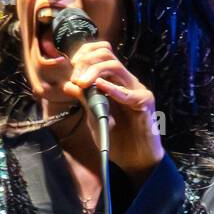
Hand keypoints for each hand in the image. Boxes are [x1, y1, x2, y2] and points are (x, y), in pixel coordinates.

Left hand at [61, 39, 164, 179]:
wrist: (134, 159)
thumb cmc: (117, 139)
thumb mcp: (95, 117)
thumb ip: (85, 100)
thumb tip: (68, 85)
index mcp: (114, 81)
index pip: (101, 53)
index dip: (84, 55)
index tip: (71, 68)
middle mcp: (126, 81)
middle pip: (107, 54)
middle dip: (86, 61)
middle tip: (75, 77)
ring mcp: (136, 90)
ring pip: (116, 66)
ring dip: (95, 71)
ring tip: (82, 82)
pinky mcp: (145, 102)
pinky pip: (128, 93)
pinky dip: (112, 89)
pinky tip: (100, 87)